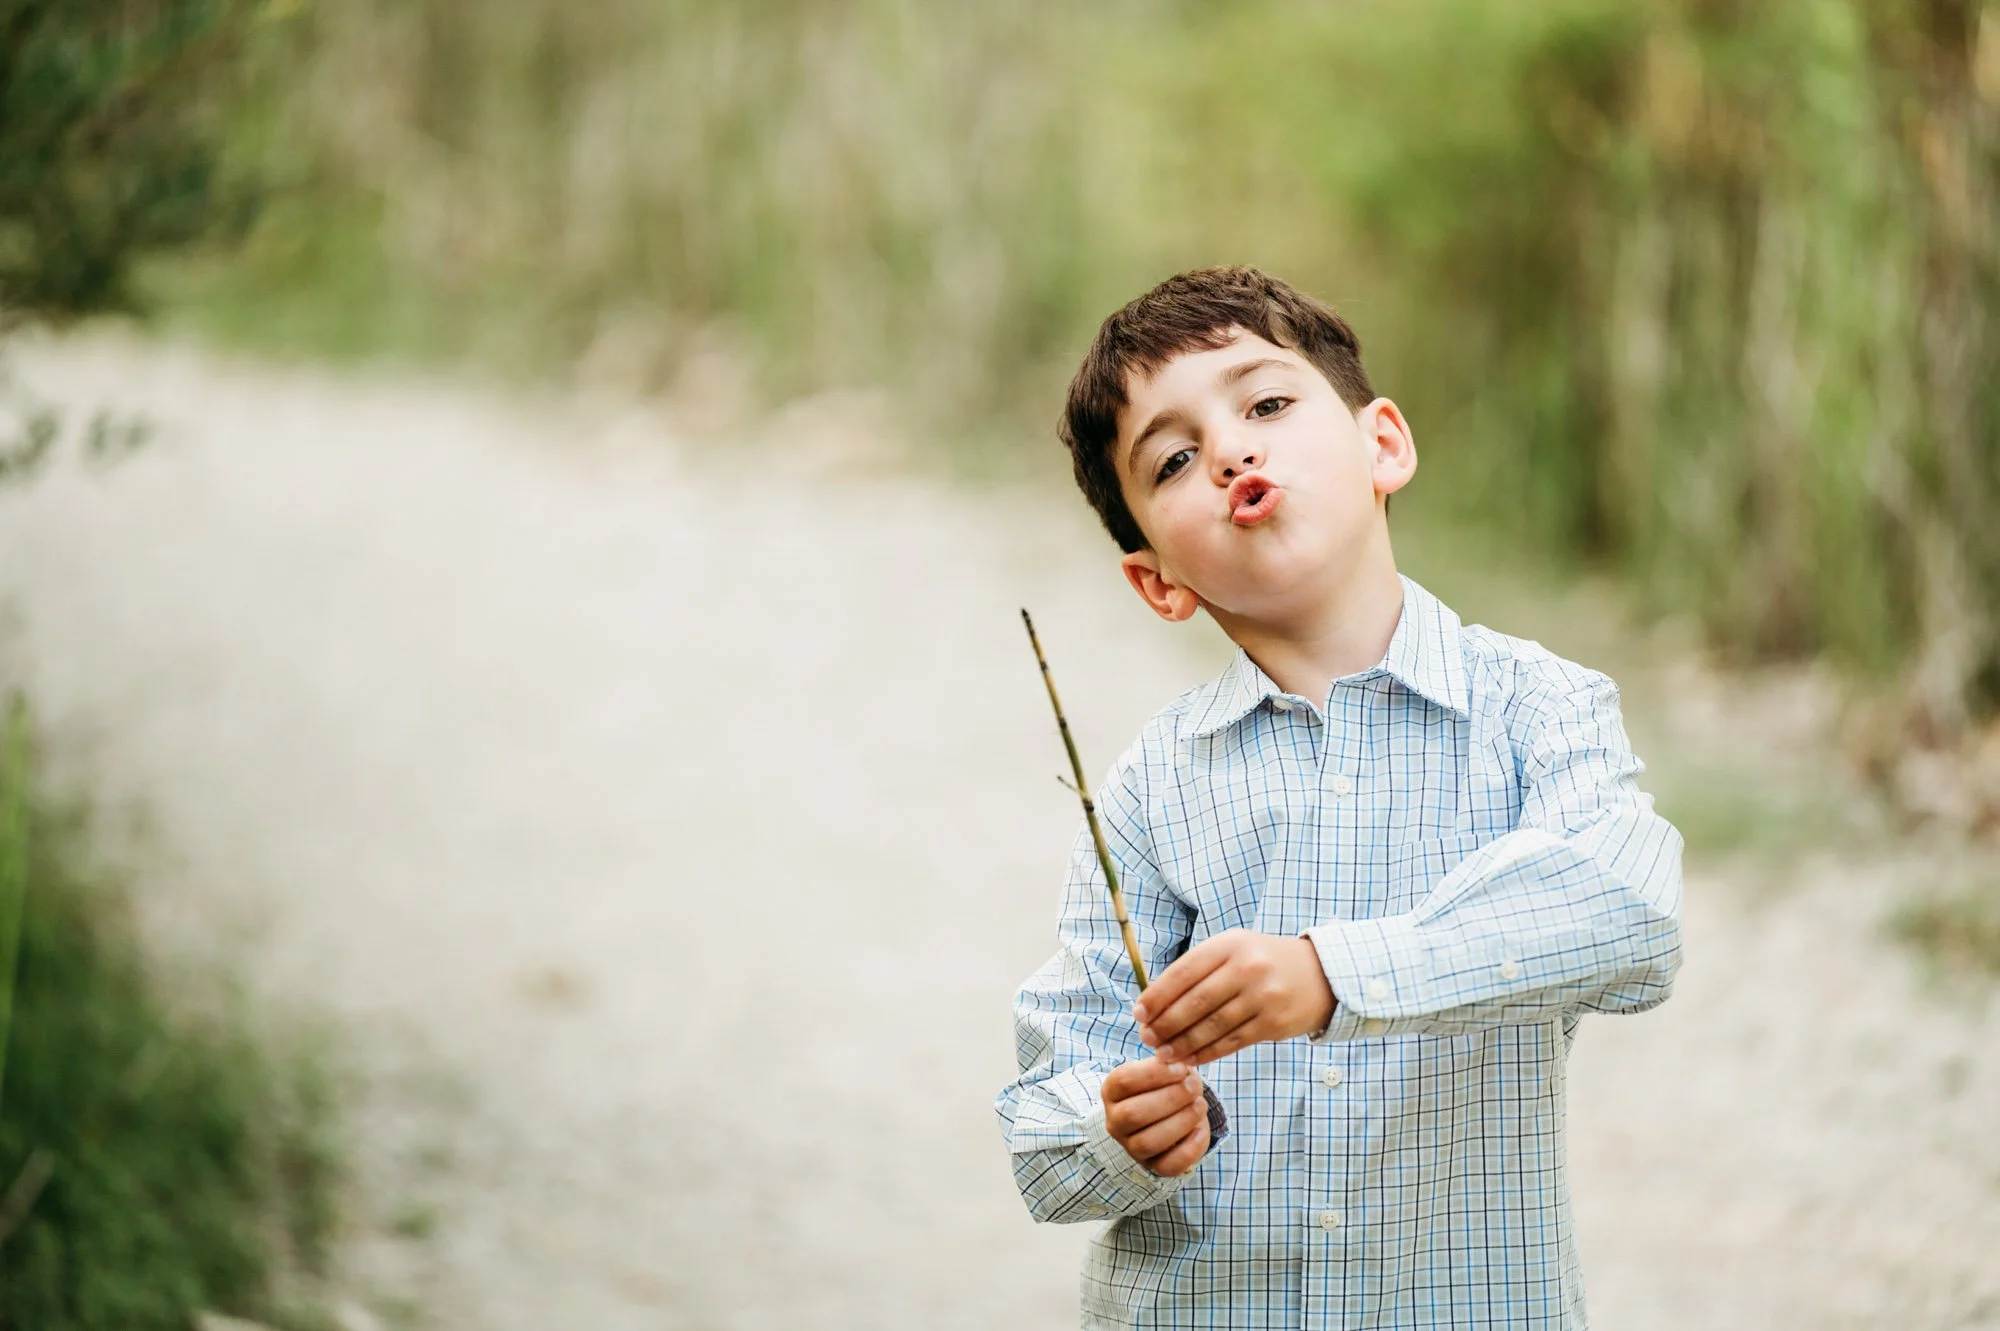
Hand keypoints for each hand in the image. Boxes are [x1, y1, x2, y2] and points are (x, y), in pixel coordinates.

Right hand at [1100, 1056, 1211, 1177]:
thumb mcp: (1163, 1070)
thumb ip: (1169, 1064)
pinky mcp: (1153, 1166)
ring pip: (1148, 1142)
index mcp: (1112, 1092)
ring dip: (1180, 1122)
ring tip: (1200, 1105)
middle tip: (1194, 1086)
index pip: (1124, 1081)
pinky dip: (1189, 1149)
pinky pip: (1168, 1165)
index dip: (1154, 1073)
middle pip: (1133, 1114)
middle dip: (1170, 1098)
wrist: (1170, 1114)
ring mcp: (1132, 1147)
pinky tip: (1201, 1130)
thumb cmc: (1165, 1086)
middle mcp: (1115, 1122)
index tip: (1181, 1068)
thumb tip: (1180, 1065)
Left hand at [1132, 929, 1334, 1065]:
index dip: (1157, 996)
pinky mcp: (1273, 1023)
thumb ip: (1198, 970)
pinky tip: (1190, 1060)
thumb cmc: (1263, 962)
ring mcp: (1263, 997)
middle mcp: (1247, 968)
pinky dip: (1207, 1054)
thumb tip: (1154, 1002)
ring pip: (1212, 1027)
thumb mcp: (1233, 950)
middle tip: (1146, 1038)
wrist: (1321, 974)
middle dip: (1166, 1024)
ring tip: (1163, 1055)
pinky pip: (1232, 1043)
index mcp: (1230, 945)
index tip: (1139, 1013)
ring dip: (1182, 1045)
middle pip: (1195, 1002)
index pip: (1184, 972)